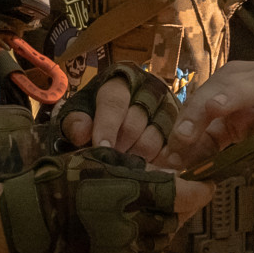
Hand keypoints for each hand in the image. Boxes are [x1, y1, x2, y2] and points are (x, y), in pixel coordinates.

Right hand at [0, 147, 209, 252]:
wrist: (36, 217)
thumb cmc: (68, 179)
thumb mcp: (105, 160)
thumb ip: (141, 170)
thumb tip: (174, 178)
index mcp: (133, 191)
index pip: (184, 195)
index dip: (200, 190)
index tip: (207, 184)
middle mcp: (136, 223)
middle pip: (177, 218)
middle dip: (184, 208)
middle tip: (182, 197)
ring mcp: (127, 248)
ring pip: (164, 239)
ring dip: (167, 225)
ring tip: (157, 213)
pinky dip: (149, 243)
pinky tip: (140, 231)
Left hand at [57, 63, 177, 161]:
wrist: (116, 118)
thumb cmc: (96, 114)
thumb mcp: (80, 112)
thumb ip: (75, 121)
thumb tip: (82, 134)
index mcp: (121, 82)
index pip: (114, 102)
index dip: (106, 126)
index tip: (100, 147)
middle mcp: (149, 91)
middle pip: (134, 124)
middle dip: (118, 146)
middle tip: (108, 161)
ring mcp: (168, 111)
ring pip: (153, 140)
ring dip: (134, 158)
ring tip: (122, 166)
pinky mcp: (178, 132)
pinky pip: (168, 152)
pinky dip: (154, 165)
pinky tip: (142, 171)